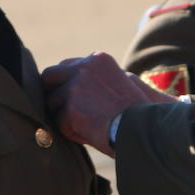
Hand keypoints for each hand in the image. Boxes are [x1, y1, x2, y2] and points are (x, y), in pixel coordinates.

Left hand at [42, 52, 174, 155]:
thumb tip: (70, 82)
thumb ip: (95, 77)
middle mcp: (84, 68)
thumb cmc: (138, 109)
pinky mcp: (71, 109)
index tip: (66, 96)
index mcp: (98, 59)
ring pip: (53, 103)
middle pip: (49, 76)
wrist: (145, 127)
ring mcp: (75, 87)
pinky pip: (61, 125)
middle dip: (51, 93)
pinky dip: (73, 133)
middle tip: (57, 110)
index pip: (66, 66)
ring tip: (89, 127)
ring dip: (65, 117)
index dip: (63, 83)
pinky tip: (92, 135)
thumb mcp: (121, 81)